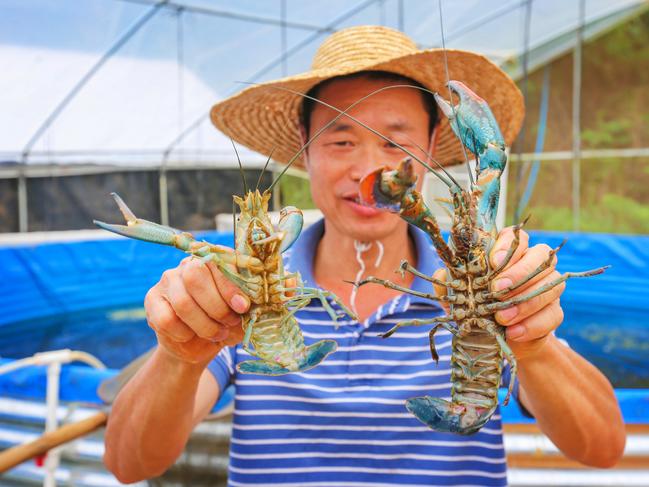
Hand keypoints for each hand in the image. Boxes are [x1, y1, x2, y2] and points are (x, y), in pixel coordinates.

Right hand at [145, 256, 248, 365]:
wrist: (198, 346)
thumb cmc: (225, 322)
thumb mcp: (244, 314)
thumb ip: (255, 302)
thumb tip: (273, 293)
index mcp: (215, 260)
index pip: (219, 262)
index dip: (231, 286)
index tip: (243, 307)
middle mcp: (189, 264)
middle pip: (195, 276)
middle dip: (216, 307)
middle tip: (228, 323)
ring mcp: (168, 280)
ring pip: (183, 302)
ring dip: (204, 325)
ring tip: (216, 334)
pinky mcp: (152, 299)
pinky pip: (167, 319)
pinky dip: (184, 334)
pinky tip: (191, 335)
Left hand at [433, 227, 564, 360]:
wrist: (500, 340)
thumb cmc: (477, 309)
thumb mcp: (459, 297)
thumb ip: (451, 283)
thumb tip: (443, 273)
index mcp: (510, 254)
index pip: (516, 237)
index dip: (507, 246)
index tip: (493, 262)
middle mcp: (533, 265)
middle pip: (541, 255)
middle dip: (519, 272)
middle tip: (497, 291)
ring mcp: (547, 288)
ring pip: (551, 284)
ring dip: (525, 302)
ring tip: (503, 318)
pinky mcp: (554, 312)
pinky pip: (553, 314)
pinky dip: (532, 324)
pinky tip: (514, 332)